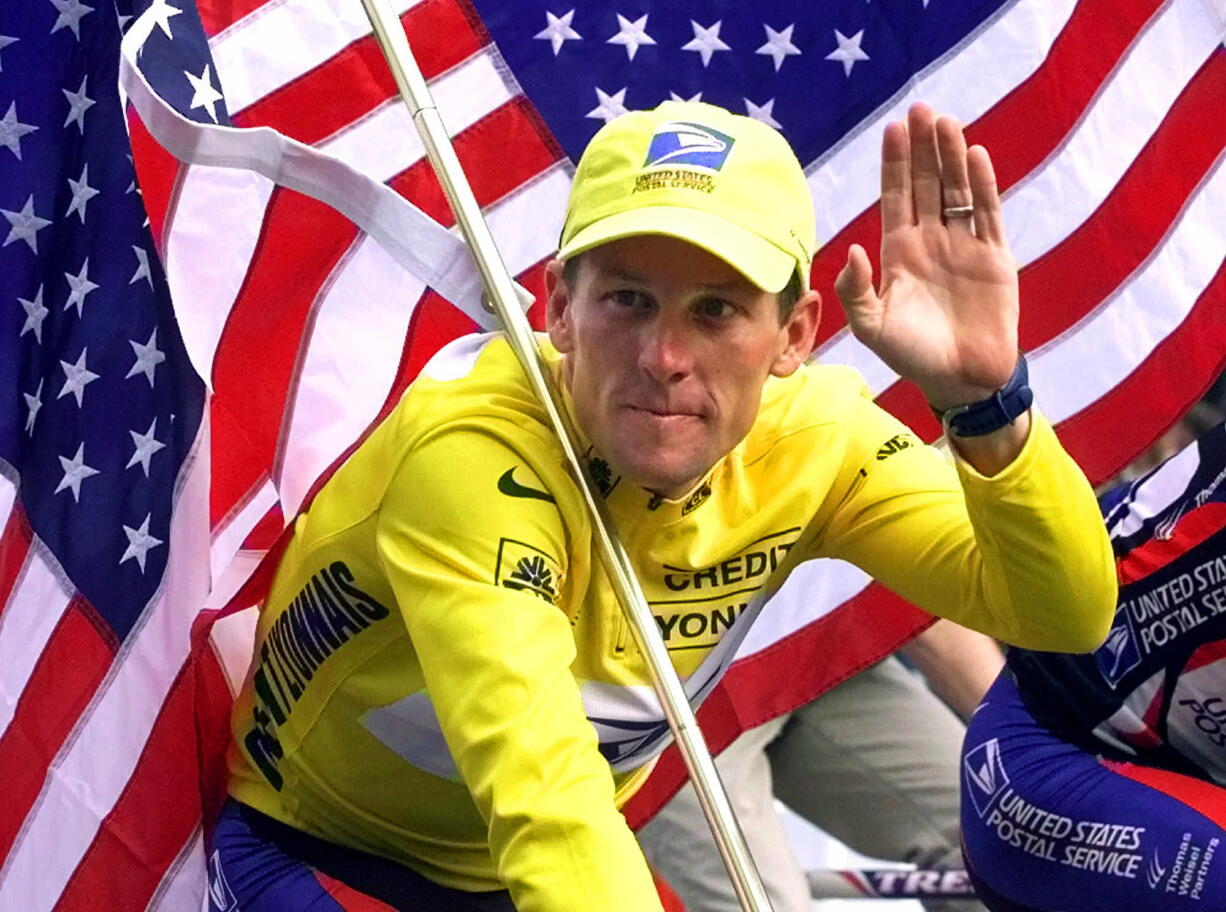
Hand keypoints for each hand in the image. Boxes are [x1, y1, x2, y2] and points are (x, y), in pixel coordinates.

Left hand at [835, 103, 1018, 411]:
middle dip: (922, 148)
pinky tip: (976, 156)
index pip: (896, 197)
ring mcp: (964, 246)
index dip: (895, 164)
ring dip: (951, 157)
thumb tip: (855, 250)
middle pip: (927, 184)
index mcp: (899, 253)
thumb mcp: (872, 327)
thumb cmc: (912, 355)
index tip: (892, 129)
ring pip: (957, 191)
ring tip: (945, 122)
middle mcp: (931, 241)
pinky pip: (988, 214)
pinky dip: (983, 186)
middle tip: (919, 108)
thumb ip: (856, 291)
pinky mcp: (994, 257)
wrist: (960, 379)